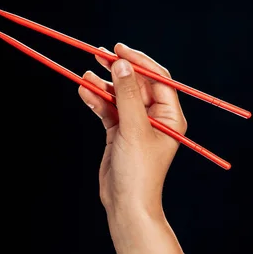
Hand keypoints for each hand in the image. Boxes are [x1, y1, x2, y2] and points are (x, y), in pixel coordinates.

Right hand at [78, 43, 187, 253]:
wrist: (125, 204)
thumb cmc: (138, 171)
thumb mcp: (133, 128)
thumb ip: (127, 95)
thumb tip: (122, 64)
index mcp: (169, 116)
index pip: (157, 78)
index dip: (139, 61)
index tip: (119, 49)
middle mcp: (154, 117)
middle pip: (136, 84)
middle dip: (118, 70)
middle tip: (99, 54)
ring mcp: (135, 125)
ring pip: (118, 96)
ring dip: (102, 85)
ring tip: (85, 74)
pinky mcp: (118, 133)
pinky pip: (107, 110)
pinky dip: (96, 100)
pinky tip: (83, 91)